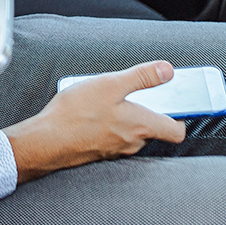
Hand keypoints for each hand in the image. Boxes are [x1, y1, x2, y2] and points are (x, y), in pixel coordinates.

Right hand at [3, 61, 186, 182]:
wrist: (46, 142)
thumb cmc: (77, 114)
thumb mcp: (110, 84)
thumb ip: (142, 77)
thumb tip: (167, 70)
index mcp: (143, 126)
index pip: (176, 131)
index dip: (179, 118)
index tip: (173, 104)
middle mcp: (133, 143)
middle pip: (152, 130)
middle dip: (144, 113)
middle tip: (127, 96)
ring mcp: (116, 151)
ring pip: (130, 134)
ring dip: (123, 120)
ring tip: (103, 103)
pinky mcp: (99, 153)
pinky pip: (111, 139)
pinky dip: (106, 127)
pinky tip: (89, 116)